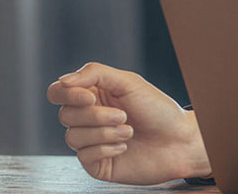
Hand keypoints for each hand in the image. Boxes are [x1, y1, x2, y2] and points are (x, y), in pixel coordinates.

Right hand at [46, 62, 210, 183]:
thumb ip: (94, 74)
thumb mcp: (128, 82)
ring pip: (73, 137)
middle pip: (65, 115)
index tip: (91, 97)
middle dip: (96, 116)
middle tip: (124, 116)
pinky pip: (84, 156)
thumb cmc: (158, 110)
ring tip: (129, 132)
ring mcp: (91, 142)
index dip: (67, 94)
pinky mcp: (97, 164)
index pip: (58, 92)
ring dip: (104, 133)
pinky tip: (125, 146)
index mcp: (93, 95)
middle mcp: (88, 118)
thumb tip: (63, 81)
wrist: (179, 141)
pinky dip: (106, 149)